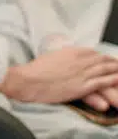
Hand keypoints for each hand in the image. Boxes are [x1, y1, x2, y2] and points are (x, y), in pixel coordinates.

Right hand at [0, 47, 117, 106]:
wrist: (30, 81)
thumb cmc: (35, 71)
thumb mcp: (49, 57)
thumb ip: (62, 57)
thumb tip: (64, 58)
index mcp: (70, 52)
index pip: (91, 52)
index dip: (101, 55)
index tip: (106, 58)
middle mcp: (79, 61)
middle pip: (101, 59)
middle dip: (112, 61)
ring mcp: (82, 74)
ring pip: (105, 69)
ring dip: (116, 69)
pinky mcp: (83, 86)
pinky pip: (102, 82)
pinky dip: (112, 80)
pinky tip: (117, 79)